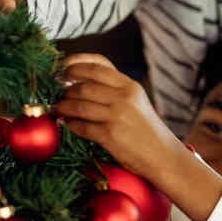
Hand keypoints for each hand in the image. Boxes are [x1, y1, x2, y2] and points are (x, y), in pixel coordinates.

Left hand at [56, 54, 221, 220]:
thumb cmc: (147, 130)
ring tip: (59, 109)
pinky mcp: (111, 135)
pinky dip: (71, 125)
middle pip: (83, 85)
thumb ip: (114, 90)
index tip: (63, 68)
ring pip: (79, 105)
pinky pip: (82, 127)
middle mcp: (124, 97)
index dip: (76, 64)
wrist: (164, 156)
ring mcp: (117, 115)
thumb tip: (79, 82)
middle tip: (57, 93)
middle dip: (66, 90)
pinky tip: (68, 125)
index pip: (98, 65)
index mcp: (130, 86)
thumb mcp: (136, 102)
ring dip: (64, 107)